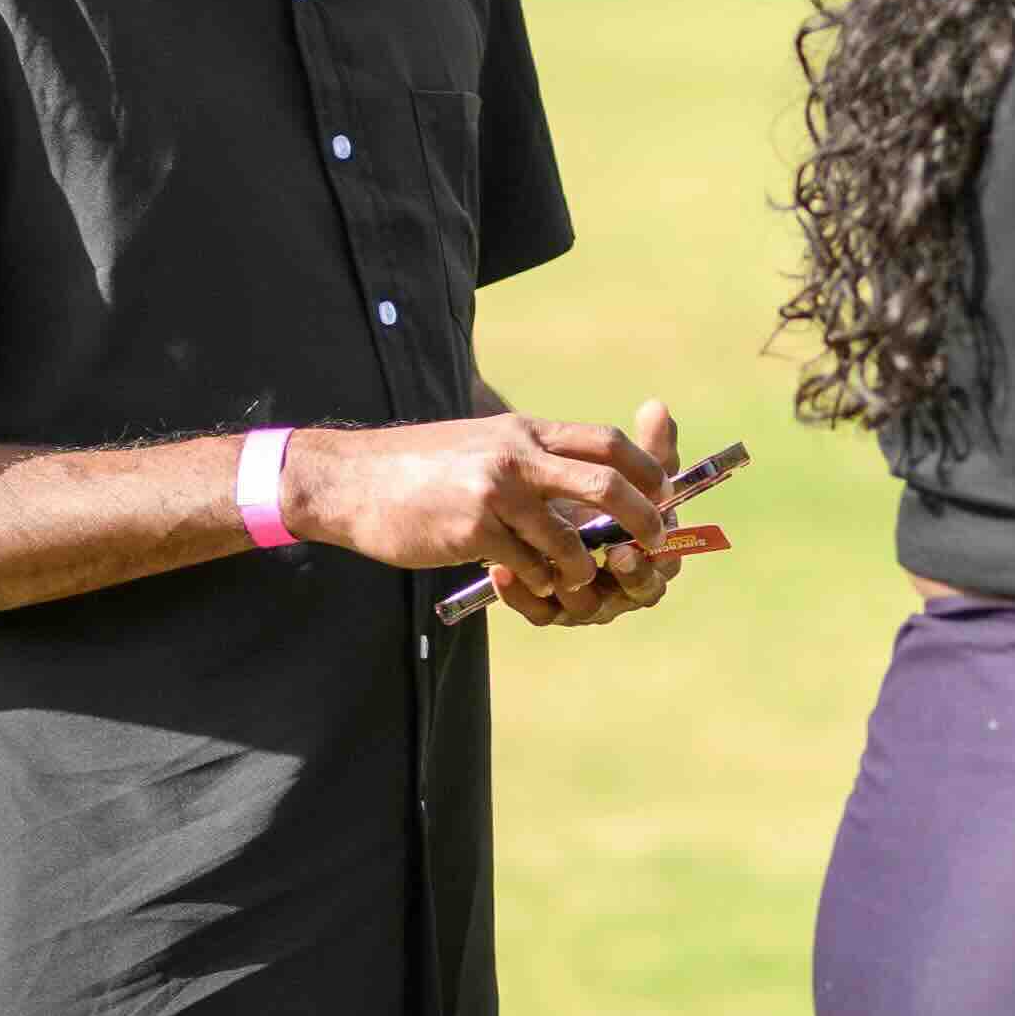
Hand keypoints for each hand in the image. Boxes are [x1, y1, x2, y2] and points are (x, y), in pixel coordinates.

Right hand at [285, 402, 694, 618]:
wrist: (351, 481)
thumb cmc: (419, 467)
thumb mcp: (483, 441)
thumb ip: (530, 455)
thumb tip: (583, 480)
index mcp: (525, 432)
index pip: (607, 443)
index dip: (646, 470)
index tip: (663, 494)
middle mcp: (517, 456)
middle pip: (607, 486)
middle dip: (643, 520)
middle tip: (655, 543)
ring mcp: (497, 493)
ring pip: (570, 540)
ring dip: (583, 568)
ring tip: (578, 578)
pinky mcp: (474, 531)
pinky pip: (529, 567)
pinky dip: (539, 582)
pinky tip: (529, 582)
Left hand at [508, 393, 737, 631]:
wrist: (510, 505)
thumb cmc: (577, 484)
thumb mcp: (605, 462)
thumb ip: (641, 445)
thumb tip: (657, 406)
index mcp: (647, 548)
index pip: (667, 565)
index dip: (660, 557)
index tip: (647, 537)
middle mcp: (620, 577)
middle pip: (640, 592)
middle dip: (633, 575)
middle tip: (616, 554)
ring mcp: (585, 595)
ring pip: (589, 607)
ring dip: (574, 584)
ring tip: (551, 564)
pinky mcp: (545, 607)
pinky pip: (540, 614)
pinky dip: (522, 597)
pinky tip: (500, 573)